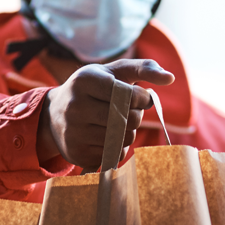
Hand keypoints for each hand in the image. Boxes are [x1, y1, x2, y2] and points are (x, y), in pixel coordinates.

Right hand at [37, 59, 174, 167]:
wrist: (53, 115)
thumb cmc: (93, 89)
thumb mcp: (113, 73)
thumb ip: (144, 69)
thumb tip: (170, 78)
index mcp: (85, 80)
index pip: (128, 95)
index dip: (141, 99)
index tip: (140, 98)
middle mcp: (76, 106)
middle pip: (128, 119)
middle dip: (136, 116)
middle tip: (128, 112)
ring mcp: (74, 132)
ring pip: (122, 139)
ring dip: (129, 133)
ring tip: (117, 124)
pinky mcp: (77, 153)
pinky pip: (113, 155)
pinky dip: (117, 147)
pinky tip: (106, 137)